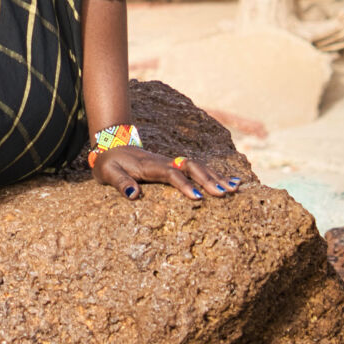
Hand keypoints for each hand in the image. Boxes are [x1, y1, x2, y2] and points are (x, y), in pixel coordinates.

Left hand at [93, 146, 241, 202]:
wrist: (112, 145)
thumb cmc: (109, 164)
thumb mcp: (108, 173)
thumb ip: (120, 183)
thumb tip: (134, 195)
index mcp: (149, 166)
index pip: (171, 174)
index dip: (184, 184)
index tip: (198, 197)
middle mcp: (164, 162)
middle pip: (191, 167)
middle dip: (209, 179)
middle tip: (225, 193)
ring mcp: (171, 162)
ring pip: (198, 167)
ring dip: (216, 177)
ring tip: (235, 188)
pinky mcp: (175, 166)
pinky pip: (198, 169)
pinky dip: (216, 174)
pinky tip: (232, 181)